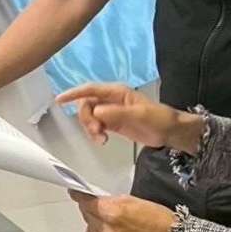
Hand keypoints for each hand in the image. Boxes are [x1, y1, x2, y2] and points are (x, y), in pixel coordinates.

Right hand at [55, 83, 201, 152]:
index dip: (74, 94)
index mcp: (117, 92)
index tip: (59, 100)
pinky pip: (96, 126)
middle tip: (96, 133)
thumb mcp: (140, 115)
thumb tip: (96, 111)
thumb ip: (117, 113)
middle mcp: (111, 100)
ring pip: (90, 117)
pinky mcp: (113, 124)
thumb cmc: (159, 119)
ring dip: (90, 128)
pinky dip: (95, 134)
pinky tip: (103, 141)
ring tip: (101, 140)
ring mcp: (111, 112)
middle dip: (86, 119)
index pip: (90, 90)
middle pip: (87, 105)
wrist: (171, 132)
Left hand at [70, 192, 177, 231]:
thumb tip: (95, 200)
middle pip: (88, 215)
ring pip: (91, 230)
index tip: (76, 193)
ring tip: (103, 219)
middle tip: (96, 205)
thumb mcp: (131, 199)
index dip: (80, 196)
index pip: (86, 202)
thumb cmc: (158, 217)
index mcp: (112, 212)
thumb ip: (110, 201)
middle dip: (91, 209)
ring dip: (94, 223)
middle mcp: (108, 230)